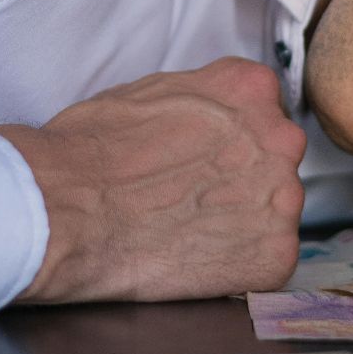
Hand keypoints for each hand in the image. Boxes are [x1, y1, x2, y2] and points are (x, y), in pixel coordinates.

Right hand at [0, 57, 306, 304]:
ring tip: (188, 229)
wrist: (69, 209)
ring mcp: (283, 199)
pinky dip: (238, 265)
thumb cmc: (93, 151)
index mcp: (251, 88)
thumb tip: (211, 114)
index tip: (204, 157)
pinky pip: (268, 261)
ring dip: (242, 222)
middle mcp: (280, 137)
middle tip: (192, 196)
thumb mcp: (152, 91)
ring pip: (274, 211)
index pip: (263, 111)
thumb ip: (202, 99)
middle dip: (242, 178)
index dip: (230, 139)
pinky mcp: (275, 256)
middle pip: (275, 160)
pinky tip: (196, 258)